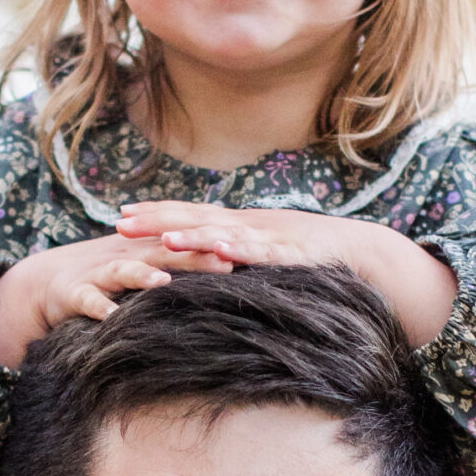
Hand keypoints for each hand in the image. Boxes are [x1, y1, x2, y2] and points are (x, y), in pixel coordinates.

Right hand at [0, 233, 231, 367]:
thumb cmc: (105, 278)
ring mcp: (100, 273)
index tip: (248, 252)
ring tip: (163, 284)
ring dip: (143, 276)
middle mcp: (126, 256)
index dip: (214, 247)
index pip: (186, 245)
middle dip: (192, 256)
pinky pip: (88, 300)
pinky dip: (98, 307)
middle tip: (223, 262)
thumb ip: (179, 268)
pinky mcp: (74, 293)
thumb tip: (228, 270)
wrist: (46, 281)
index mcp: (147, 251)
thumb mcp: (143, 267)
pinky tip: (110, 317)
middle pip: (164, 253)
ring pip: (125, 272)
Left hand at [117, 200, 343, 271]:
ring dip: (191, 234)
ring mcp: (264, 236)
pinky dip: (238, 248)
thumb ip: (233, 253)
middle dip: (156, 219)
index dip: (155, 212)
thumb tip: (203, 263)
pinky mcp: (286, 252)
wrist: (355, 248)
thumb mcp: (261, 250)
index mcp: (236, 223)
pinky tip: (219, 249)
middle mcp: (244, 224)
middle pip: (194, 218)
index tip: (122, 214)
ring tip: (163, 237)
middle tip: (120, 221)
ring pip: (221, 233)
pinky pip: (258, 251)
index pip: (188, 213)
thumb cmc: (308, 253)